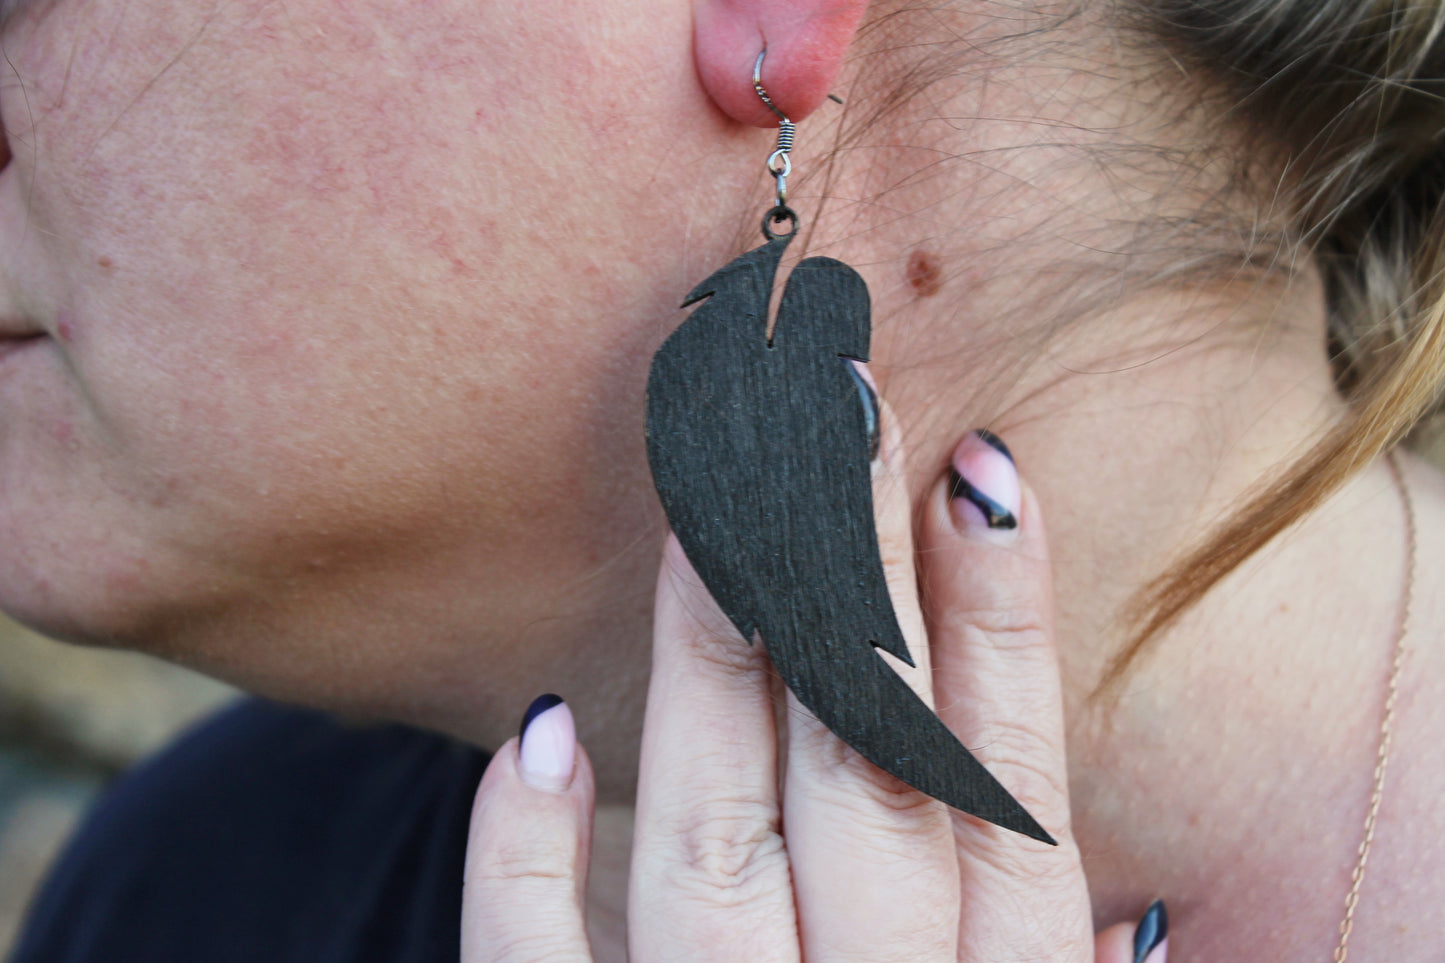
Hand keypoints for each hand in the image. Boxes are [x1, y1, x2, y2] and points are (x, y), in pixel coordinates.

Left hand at [460, 413, 1165, 961]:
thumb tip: (1136, 912)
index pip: (1008, 803)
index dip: (1005, 636)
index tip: (985, 473)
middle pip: (867, 781)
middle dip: (856, 585)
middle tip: (836, 411)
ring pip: (718, 839)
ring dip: (719, 658)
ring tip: (715, 495)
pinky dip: (528, 859)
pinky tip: (542, 724)